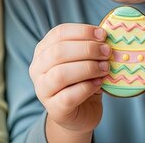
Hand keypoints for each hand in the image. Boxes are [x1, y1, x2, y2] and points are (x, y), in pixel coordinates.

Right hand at [29, 23, 109, 141]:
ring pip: (60, 74)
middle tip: (107, 52)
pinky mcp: (54, 109)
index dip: (82, 31)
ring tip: (105, 69)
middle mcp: (37, 68)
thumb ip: (90, 48)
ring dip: (87, 68)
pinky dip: (87, 88)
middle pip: (58, 52)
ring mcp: (42, 90)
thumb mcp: (83, 60)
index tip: (103, 35)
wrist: (80, 114)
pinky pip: (68, 96)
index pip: (58, 33)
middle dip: (87, 49)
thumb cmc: (82, 82)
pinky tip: (99, 84)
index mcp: (43, 50)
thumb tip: (106, 37)